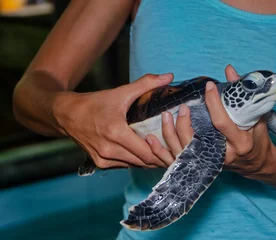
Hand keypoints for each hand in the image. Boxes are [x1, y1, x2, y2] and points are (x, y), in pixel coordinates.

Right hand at [53, 73, 173, 168]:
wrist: (66, 115)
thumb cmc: (94, 103)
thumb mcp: (121, 92)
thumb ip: (146, 84)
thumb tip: (169, 76)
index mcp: (116, 132)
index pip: (146, 152)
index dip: (161, 150)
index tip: (172, 143)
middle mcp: (109, 150)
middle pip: (143, 161)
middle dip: (158, 156)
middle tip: (170, 148)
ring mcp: (103, 159)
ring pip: (134, 165)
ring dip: (147, 160)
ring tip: (159, 150)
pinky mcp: (99, 164)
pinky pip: (124, 165)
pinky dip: (134, 160)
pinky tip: (141, 152)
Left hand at [147, 65, 275, 176]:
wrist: (256, 162)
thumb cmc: (257, 138)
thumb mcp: (256, 116)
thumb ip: (241, 95)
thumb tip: (229, 70)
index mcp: (240, 142)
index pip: (222, 122)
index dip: (213, 102)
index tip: (208, 86)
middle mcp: (222, 156)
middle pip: (196, 141)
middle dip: (185, 123)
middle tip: (183, 106)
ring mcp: (209, 163)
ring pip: (183, 153)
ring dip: (170, 134)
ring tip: (165, 116)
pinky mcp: (199, 167)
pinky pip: (176, 162)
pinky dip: (161, 152)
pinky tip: (152, 139)